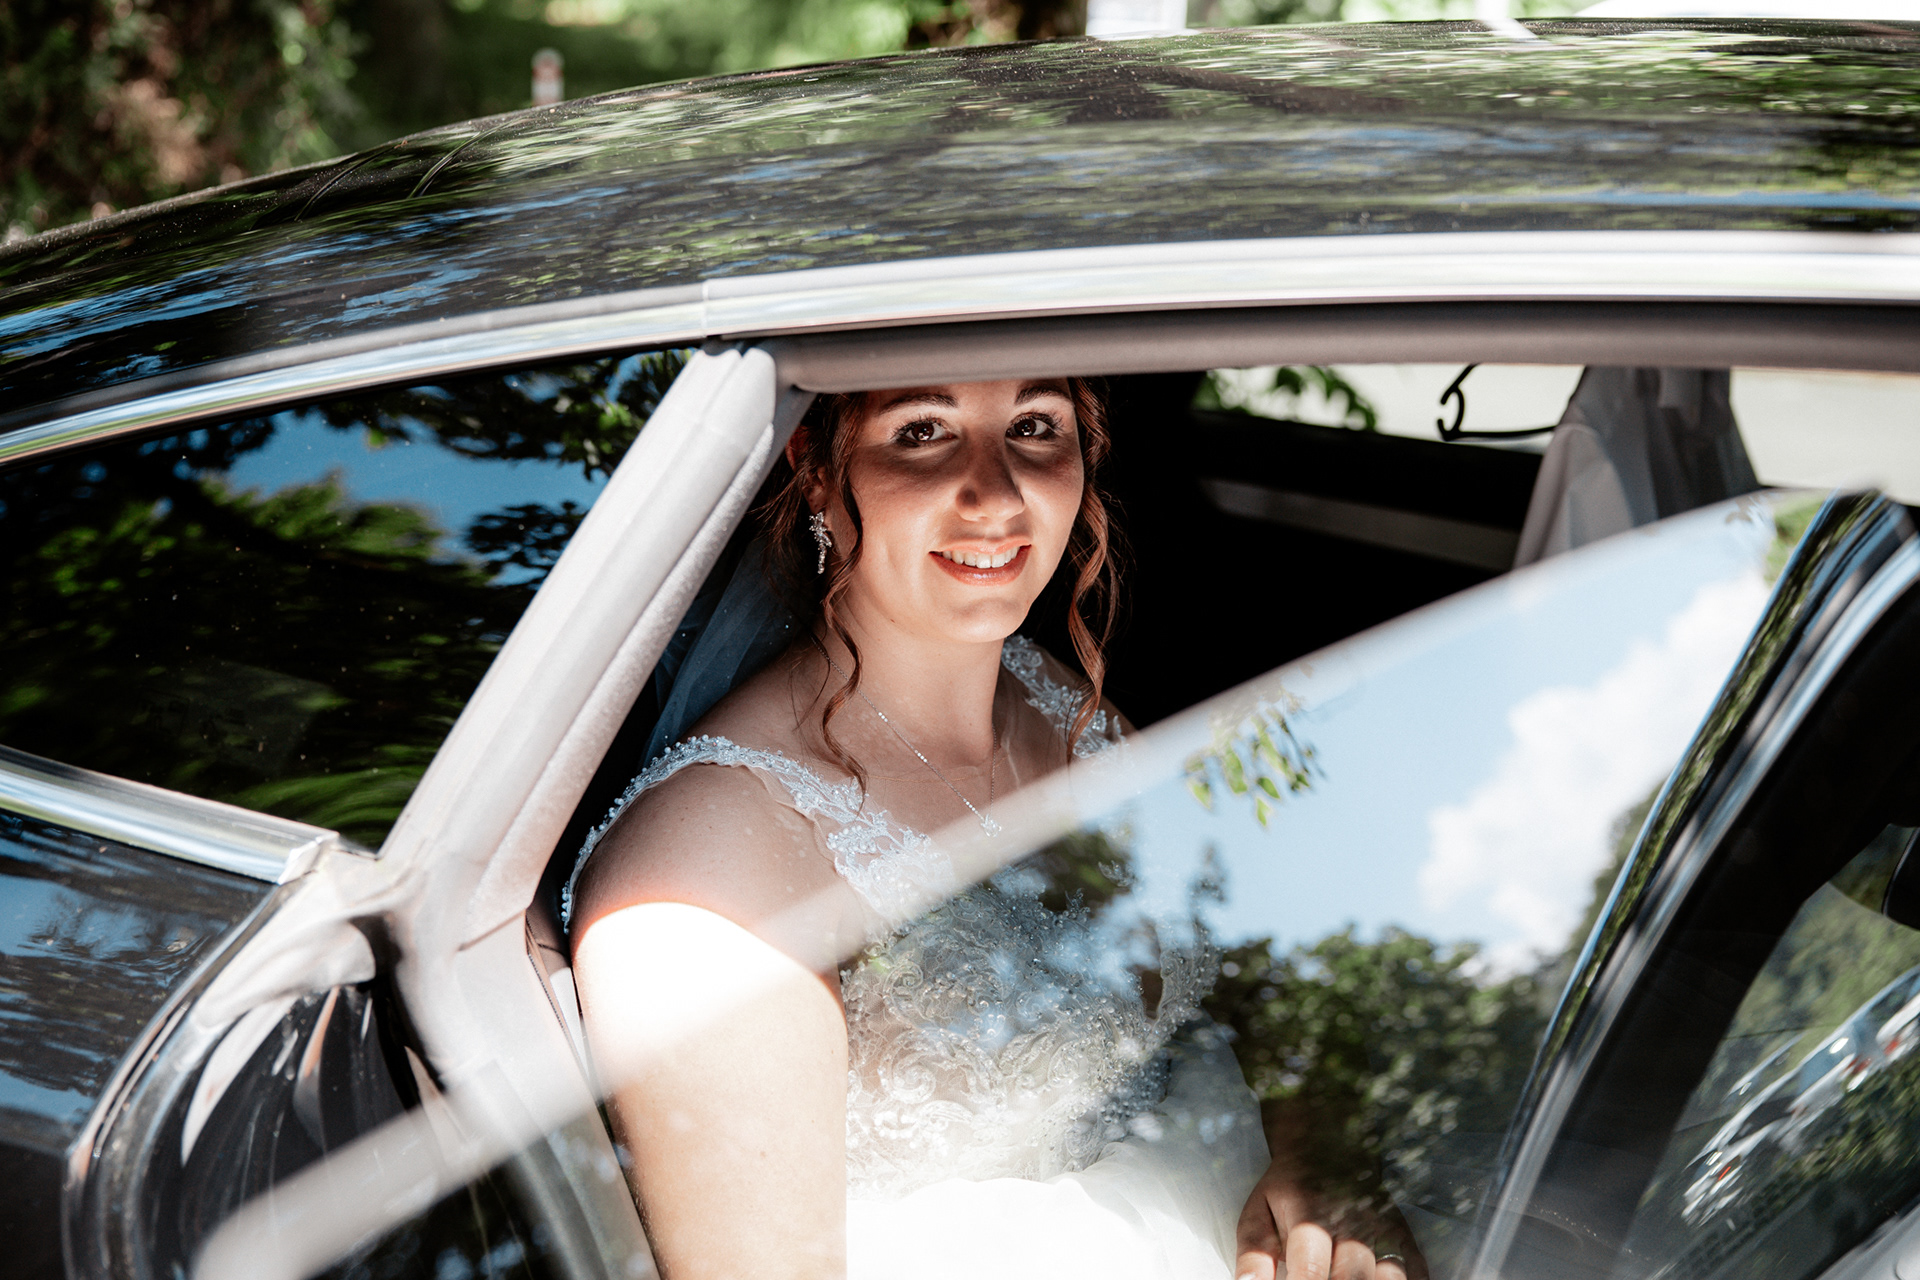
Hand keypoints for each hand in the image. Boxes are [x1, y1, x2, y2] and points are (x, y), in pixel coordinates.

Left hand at [1233, 1160, 1416, 1279]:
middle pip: (1354, 1276)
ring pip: (1391, 1275)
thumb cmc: (1286, 1190)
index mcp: (1308, 1215)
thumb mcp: (1258, 1213)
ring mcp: (1381, 1227)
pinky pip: (1416, 1269)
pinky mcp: (1402, 1234)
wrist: (1326, 1144)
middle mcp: (1350, 1221)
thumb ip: (1254, 1256)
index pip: (1310, 1267)